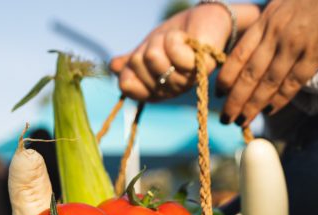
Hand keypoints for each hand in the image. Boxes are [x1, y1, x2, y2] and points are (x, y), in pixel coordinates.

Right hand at [111, 4, 259, 100]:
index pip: (127, 85)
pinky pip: (172, 50)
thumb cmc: (175, 38)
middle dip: (147, 47)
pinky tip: (185, 39)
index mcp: (153, 90)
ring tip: (175, 41)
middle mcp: (168, 90)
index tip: (140, 58)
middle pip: (138, 64)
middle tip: (163, 45)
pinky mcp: (200, 67)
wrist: (204, 22)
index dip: (129, 67)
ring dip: (161, 41)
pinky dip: (175, 38)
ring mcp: (184, 81)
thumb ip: (130, 62)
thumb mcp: (147, 49)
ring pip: (154, 57)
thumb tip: (114, 67)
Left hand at [217, 0, 317, 125]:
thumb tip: (247, 56)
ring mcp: (296, 45)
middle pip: (249, 74)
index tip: (218, 95)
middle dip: (235, 100)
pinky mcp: (317, 53)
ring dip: (253, 106)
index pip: (238, 55)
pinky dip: (280, 99)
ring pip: (269, 82)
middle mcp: (276, 34)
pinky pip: (294, 82)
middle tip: (226, 118)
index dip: (225, 78)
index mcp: (265, 22)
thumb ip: (265, 29)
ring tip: (243, 121)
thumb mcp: (282, 7)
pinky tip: (269, 111)